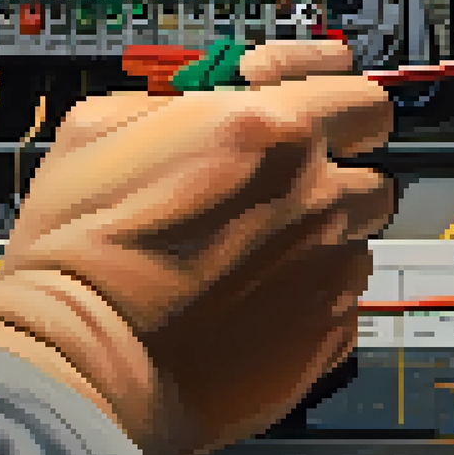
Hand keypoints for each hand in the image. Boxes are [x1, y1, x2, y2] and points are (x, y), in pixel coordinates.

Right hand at [0, 41, 393, 454]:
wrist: (80, 358)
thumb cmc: (80, 250)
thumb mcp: (100, 126)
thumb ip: (172, 102)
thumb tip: (195, 105)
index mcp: (274, 130)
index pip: (359, 95)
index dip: (341, 97)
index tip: (325, 102)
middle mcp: (318, 195)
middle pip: (373, 171)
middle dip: (336, 173)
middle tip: (285, 186)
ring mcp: (330, 269)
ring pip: (360, 239)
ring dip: (324, 239)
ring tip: (261, 255)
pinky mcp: (327, 335)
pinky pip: (344, 303)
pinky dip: (312, 298)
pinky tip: (258, 303)